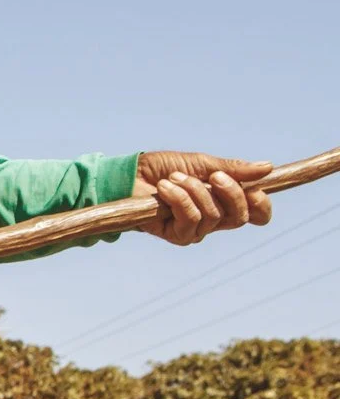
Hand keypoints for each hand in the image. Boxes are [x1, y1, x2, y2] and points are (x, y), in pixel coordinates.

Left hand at [132, 152, 273, 245]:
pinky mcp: (176, 235)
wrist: (130, 175)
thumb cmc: (164, 168)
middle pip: (239, 217)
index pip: (257, 215)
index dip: (261, 205)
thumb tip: (267, 167)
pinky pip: (190, 219)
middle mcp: (214, 220)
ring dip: (194, 191)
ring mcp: (196, 230)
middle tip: (213, 176)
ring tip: (174, 178)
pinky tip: (165, 188)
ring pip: (213, 216)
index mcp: (225, 202)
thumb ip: (232, 169)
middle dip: (230, 192)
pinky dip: (179, 199)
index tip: (256, 189)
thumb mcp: (201, 164)